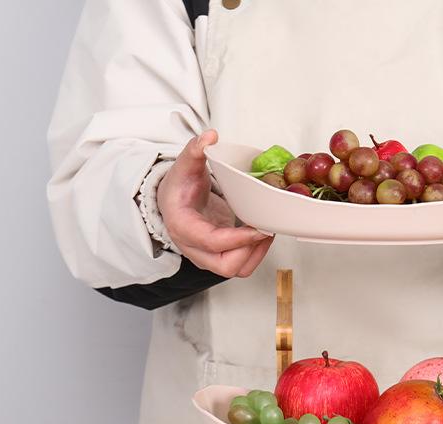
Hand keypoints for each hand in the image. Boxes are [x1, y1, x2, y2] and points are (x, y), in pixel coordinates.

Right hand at [158, 129, 273, 277]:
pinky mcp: (221, 257)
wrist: (174, 201)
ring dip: (257, 254)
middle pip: (226, 265)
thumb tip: (210, 136)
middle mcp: (194, 249)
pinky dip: (256, 254)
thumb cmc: (179, 187)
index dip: (239, 238)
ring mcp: (207, 257)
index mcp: (183, 227)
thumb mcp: (184, 165)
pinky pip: (242, 265)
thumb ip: (195, 150)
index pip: (213, 242)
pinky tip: (263, 234)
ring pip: (237, 269)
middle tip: (267, 229)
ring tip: (268, 230)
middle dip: (251, 250)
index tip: (259, 228)